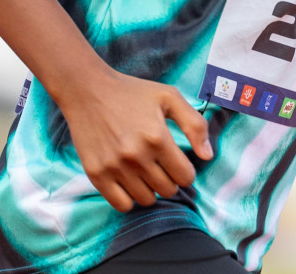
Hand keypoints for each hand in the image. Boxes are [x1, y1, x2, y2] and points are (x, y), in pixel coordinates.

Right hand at [58, 68, 214, 212]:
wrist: (88, 90)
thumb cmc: (132, 92)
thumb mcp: (169, 97)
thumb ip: (194, 125)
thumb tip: (207, 157)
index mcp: (157, 138)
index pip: (186, 177)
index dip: (185, 171)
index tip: (176, 161)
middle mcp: (136, 156)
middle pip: (168, 190)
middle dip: (169, 179)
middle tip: (159, 164)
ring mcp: (115, 167)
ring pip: (146, 200)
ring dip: (150, 189)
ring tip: (144, 171)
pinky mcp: (96, 174)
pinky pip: (121, 205)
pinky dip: (129, 198)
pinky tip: (128, 181)